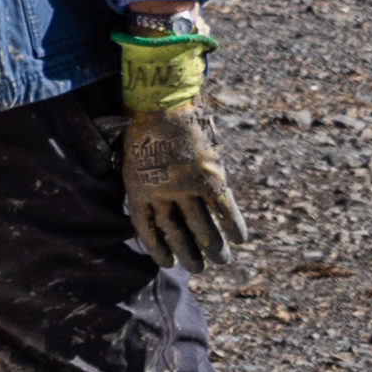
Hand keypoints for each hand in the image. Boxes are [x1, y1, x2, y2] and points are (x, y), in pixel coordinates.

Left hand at [121, 95, 244, 276]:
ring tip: (220, 261)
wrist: (161, 103)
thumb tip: (149, 202)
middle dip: (189, 254)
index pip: (147, 229)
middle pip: (177, 233)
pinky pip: (224, 210)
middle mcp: (162, 194)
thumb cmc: (143, 126)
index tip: (166, 262)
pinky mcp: (210, 177)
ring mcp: (187, 187)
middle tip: (198, 268)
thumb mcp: (131, 158)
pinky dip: (234, 226)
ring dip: (213, 247)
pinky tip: (240, 240)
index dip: (157, 248)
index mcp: (138, 189)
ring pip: (203, 228)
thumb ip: (142, 181)